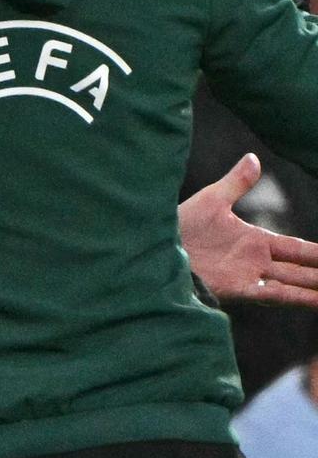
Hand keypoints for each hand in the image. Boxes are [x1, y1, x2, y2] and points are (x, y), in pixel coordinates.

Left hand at [178, 154, 317, 305]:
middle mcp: (256, 261)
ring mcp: (248, 276)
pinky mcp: (237, 288)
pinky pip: (273, 295)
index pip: (297, 249)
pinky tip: (316, 300)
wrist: (155, 246)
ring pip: (294, 285)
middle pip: (302, 270)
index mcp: (254, 241)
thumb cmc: (179, 224)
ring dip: (316, 289)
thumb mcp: (212, 200)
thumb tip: (254, 157)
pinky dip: (296, 298)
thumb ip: (237, 183)